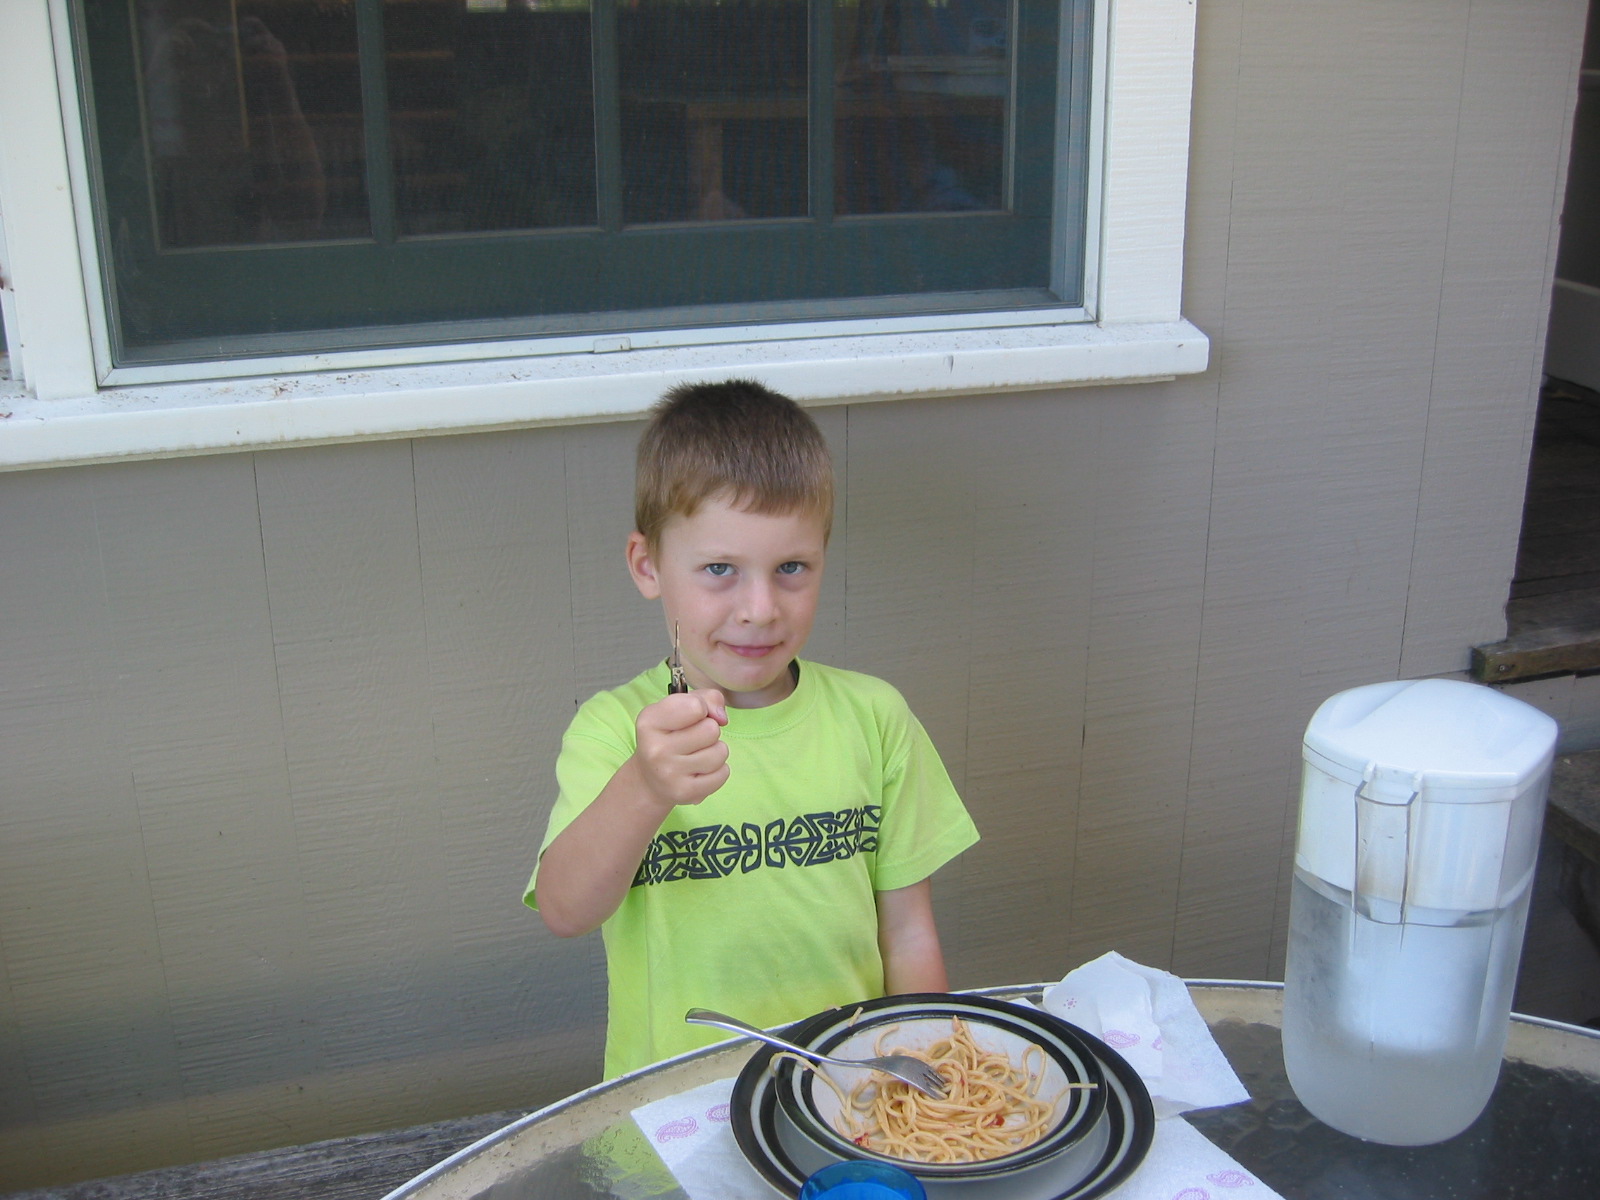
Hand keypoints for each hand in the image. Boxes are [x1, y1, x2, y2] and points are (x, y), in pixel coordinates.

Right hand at [633, 689, 728, 807]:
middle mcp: (656, 749)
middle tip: (693, 739)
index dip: (702, 708)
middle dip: (709, 731)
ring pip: (720, 752)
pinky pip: (723, 773)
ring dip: (715, 750)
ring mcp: (669, 774)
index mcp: (650, 721)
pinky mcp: (685, 792)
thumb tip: (722, 718)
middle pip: (712, 729)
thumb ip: (706, 698)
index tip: (692, 716)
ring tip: (697, 755)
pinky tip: (700, 770)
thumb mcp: (679, 707)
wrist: (650, 778)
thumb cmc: (670, 735)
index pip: (696, 706)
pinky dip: (718, 770)